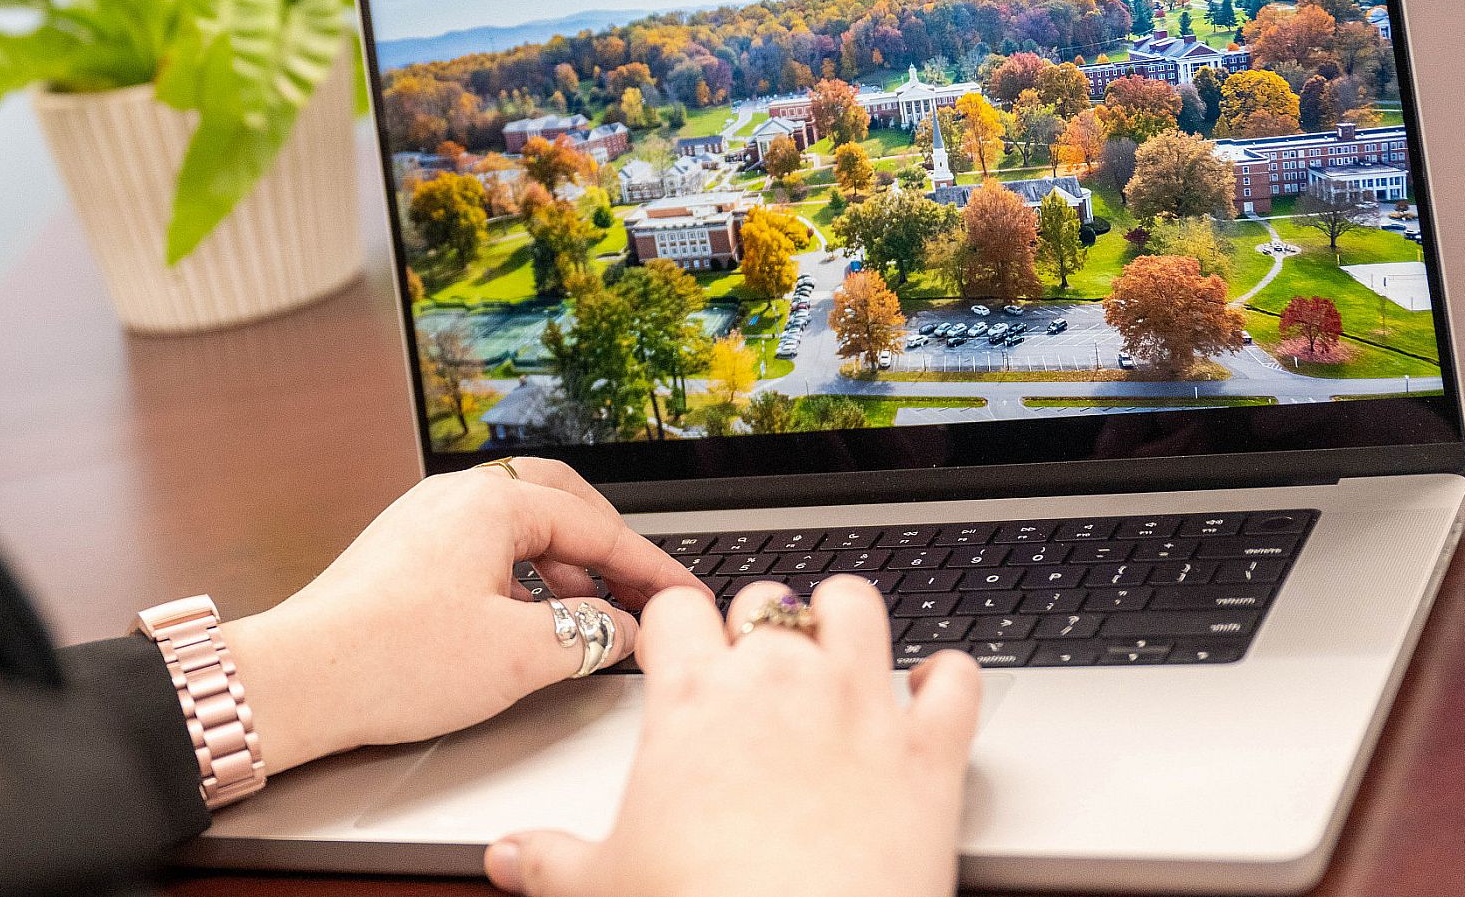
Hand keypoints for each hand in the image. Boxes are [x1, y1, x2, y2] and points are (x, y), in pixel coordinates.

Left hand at [221, 458, 705, 773]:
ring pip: (515, 525)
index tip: (682, 598)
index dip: (650, 567)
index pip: (596, 526)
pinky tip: (524, 621)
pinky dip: (519, 576)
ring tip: (585, 614)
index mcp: (490, 501)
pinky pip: (480, 548)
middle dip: (605, 546)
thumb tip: (624, 628)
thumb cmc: (391, 659)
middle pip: (556, 502)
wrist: (299, 679)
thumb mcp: (519, 654)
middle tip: (639, 589)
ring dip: (561, 563)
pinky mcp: (401, 555)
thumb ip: (590, 635)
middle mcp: (453, 496)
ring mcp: (421, 521)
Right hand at [482, 577, 982, 896]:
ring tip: (840, 642)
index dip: (676, 622)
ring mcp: (858, 706)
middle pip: (768, 597)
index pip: (675, 610)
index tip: (681, 641)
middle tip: (758, 659)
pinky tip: (934, 686)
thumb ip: (550, 860)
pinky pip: (956, 681)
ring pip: (859, 607)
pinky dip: (949, 678)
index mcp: (692, 701)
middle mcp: (777, 683)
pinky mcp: (930, 749)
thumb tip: (507, 857)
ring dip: (850, 619)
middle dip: (763, 621)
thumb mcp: (602, 885)